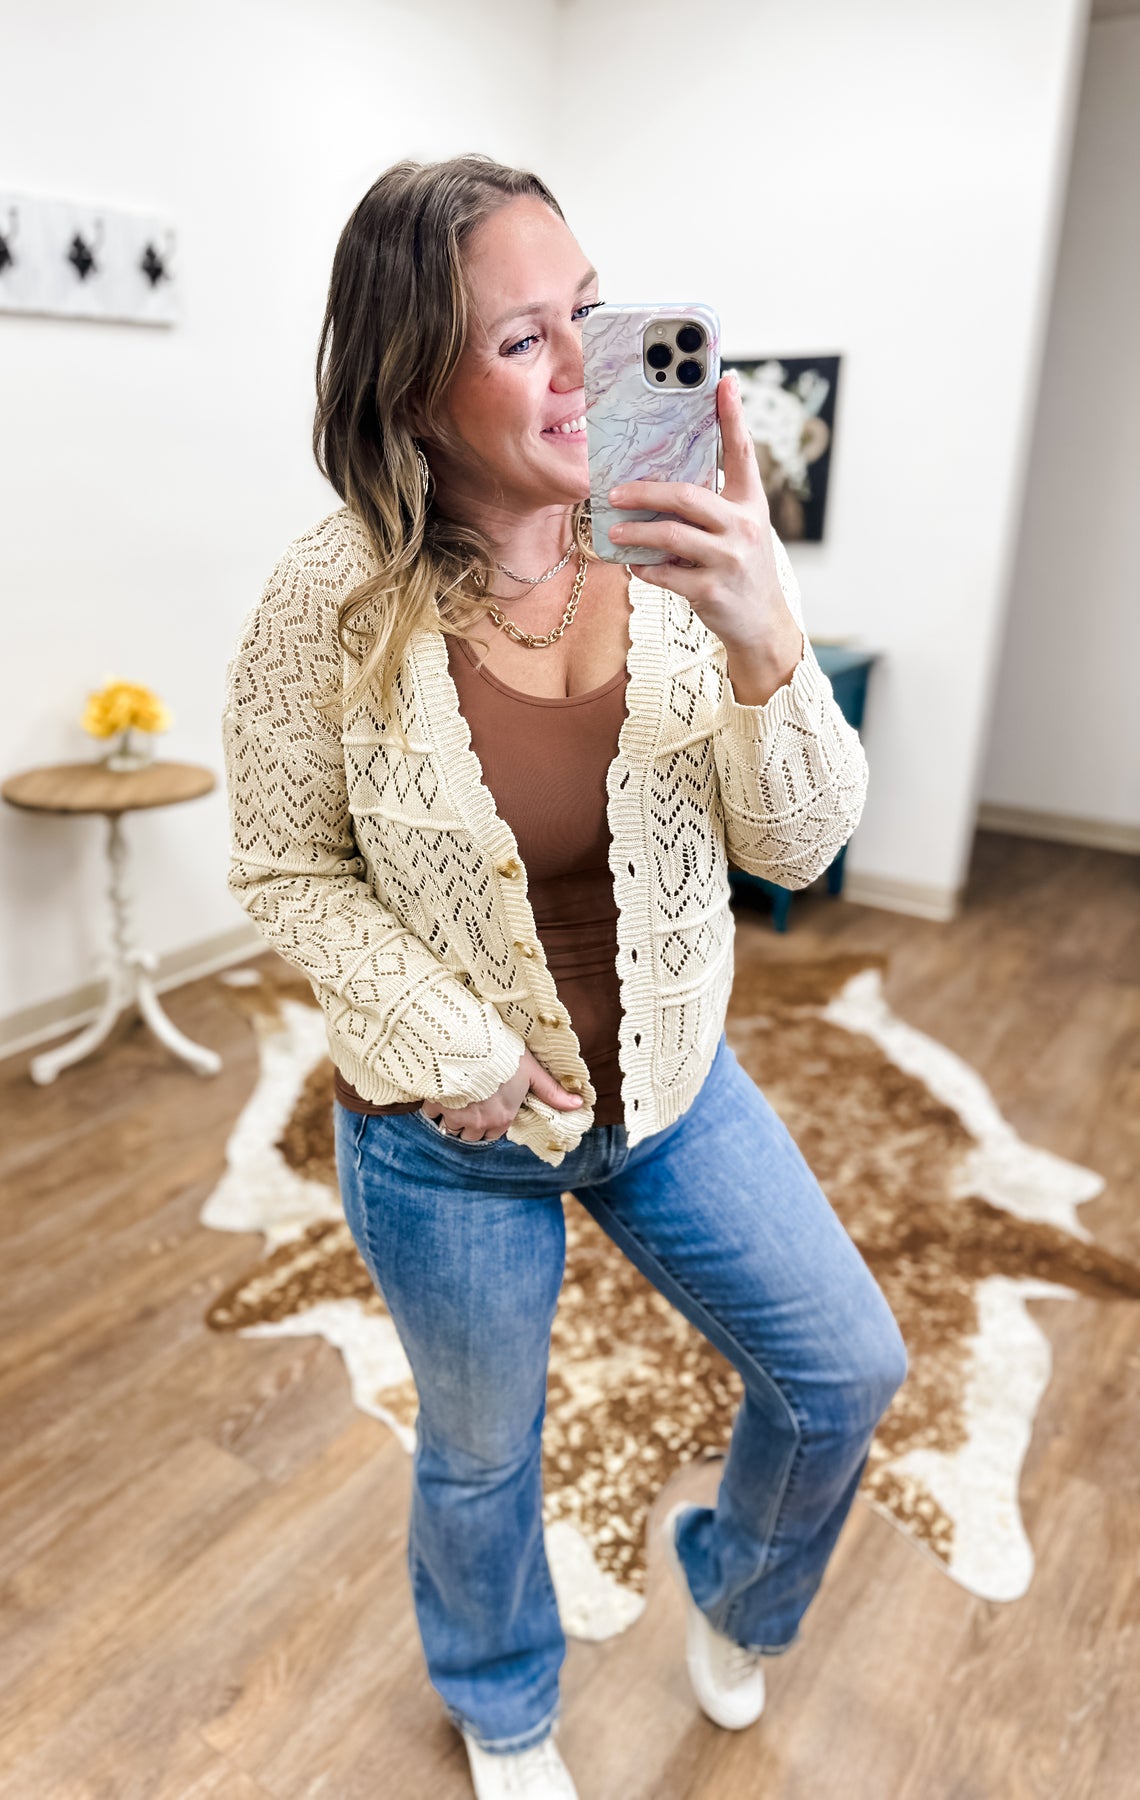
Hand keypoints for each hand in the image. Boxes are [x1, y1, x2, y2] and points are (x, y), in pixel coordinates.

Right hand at [420, 1048, 582, 1141]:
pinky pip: (431, 1112)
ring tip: (455, 1099)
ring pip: (450, 1128)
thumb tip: (579, 1105)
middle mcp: (478, 1123)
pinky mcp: (435, 1103)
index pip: (494, 1134)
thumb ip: (552, 1091)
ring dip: (452, 1117)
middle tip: (470, 1105)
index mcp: (501, 1118)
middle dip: (470, 1125)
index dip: (491, 1121)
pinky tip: (439, 1089)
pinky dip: (434, 1104)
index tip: (488, 1107)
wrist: (467, 1043)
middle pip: (470, 1136)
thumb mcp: (531, 1071)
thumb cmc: (503, 1055)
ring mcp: (455, 1115)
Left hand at [607, 371, 802, 679]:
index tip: (723, 380)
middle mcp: (744, 528)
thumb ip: (715, 503)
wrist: (762, 625)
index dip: (733, 415)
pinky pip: (665, 573)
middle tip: (615, 492)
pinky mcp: (711, 591)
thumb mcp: (740, 529)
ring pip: (671, 536)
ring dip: (635, 533)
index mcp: (751, 504)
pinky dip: (643, 568)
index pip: (742, 452)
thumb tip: (662, 478)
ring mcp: (729, 561)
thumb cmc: (741, 569)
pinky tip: (633, 564)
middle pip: (687, 496)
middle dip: (645, 492)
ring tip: (614, 531)